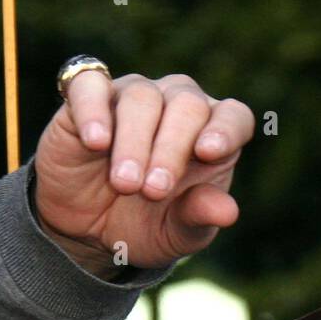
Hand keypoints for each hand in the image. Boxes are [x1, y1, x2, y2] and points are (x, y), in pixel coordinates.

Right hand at [33, 68, 254, 274]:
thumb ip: (200, 218)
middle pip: (188, 104)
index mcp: (210, 135)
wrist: (89, 230)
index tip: (209, 153)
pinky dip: (93, 110)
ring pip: (141, 97)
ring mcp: (132, 94)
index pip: (233, 116)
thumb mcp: (176, 234)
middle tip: (154, 192)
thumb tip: (229, 212)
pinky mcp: (87, 95)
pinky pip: (90, 85)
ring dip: (135, 142)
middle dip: (172, 149)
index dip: (226, 129)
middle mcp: (176, 105)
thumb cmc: (145, 225)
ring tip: (125, 184)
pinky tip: (96, 142)